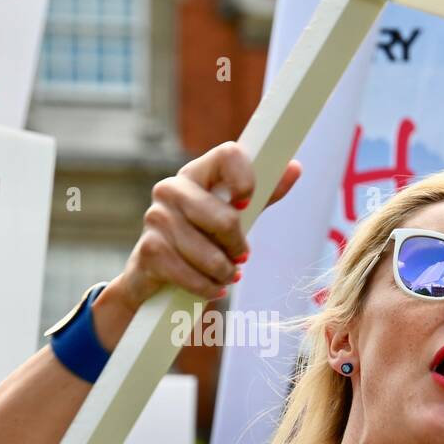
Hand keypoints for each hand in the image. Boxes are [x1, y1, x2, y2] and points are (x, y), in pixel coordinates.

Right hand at [113, 142, 301, 305]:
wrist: (154, 276)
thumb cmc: (201, 239)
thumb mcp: (233, 216)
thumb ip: (262, 195)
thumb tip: (295, 168)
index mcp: (196, 173)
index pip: (228, 155)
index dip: (246, 179)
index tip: (247, 204)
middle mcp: (171, 188)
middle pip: (226, 219)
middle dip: (238, 247)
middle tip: (241, 258)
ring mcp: (156, 218)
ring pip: (210, 255)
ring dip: (225, 273)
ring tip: (226, 276)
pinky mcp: (148, 250)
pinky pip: (191, 276)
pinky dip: (207, 288)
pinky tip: (212, 288)